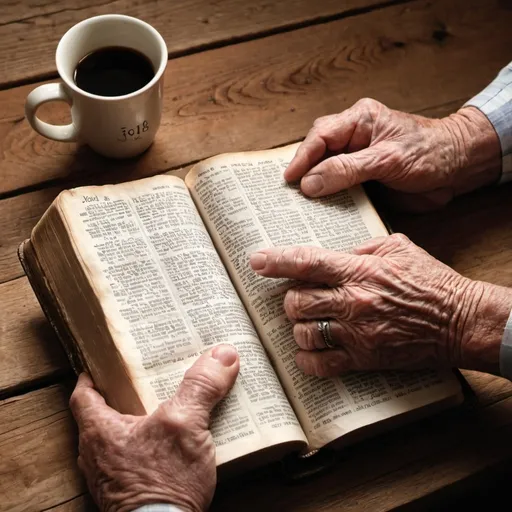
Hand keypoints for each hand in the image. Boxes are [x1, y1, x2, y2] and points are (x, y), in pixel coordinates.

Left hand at [69, 345, 239, 511]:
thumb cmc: (163, 483)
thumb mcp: (185, 425)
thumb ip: (201, 387)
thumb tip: (223, 354)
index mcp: (100, 432)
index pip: (83, 394)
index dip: (93, 375)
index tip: (106, 363)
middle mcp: (98, 455)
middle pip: (102, 414)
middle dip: (123, 396)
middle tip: (145, 379)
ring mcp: (112, 477)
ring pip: (119, 438)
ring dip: (137, 423)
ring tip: (163, 408)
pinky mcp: (129, 492)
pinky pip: (134, 459)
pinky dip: (148, 447)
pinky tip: (172, 444)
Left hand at [250, 235, 511, 375]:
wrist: (460, 321)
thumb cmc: (431, 281)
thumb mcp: (397, 247)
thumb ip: (361, 246)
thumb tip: (334, 252)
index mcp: (358, 270)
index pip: (306, 262)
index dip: (276, 261)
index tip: (256, 261)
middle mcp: (352, 301)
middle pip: (296, 301)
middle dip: (290, 299)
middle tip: (297, 297)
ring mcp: (356, 333)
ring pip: (303, 332)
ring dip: (298, 326)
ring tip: (307, 322)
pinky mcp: (364, 358)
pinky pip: (321, 364)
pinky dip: (307, 359)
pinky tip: (309, 351)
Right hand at [285, 99, 500, 210]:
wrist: (459, 168)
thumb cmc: (431, 153)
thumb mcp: (387, 160)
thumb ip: (347, 169)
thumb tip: (309, 183)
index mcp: (359, 120)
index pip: (320, 136)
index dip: (302, 158)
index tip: (288, 180)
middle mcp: (354, 137)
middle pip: (317, 152)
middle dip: (302, 171)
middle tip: (285, 193)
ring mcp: (357, 159)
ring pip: (324, 170)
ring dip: (312, 187)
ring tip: (295, 204)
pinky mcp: (363, 179)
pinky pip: (338, 187)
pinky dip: (327, 199)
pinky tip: (318, 211)